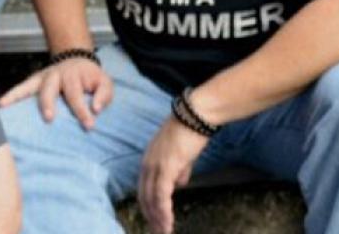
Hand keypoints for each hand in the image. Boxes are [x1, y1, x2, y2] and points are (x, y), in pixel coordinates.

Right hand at [0, 57, 113, 129]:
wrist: (77, 60)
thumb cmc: (91, 78)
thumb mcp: (105, 83)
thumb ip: (103, 95)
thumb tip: (95, 109)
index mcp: (73, 76)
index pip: (76, 95)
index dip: (82, 111)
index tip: (89, 125)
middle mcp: (55, 75)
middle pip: (49, 88)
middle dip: (48, 102)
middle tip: (49, 118)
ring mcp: (42, 77)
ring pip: (29, 86)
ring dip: (18, 96)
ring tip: (5, 105)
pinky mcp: (34, 81)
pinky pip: (21, 87)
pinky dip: (11, 95)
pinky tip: (1, 104)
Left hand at [138, 118, 208, 233]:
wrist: (195, 117)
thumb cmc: (189, 134)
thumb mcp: (181, 156)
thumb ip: (179, 171)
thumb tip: (180, 185)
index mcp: (148, 161)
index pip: (143, 189)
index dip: (148, 207)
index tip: (153, 222)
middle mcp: (147, 164)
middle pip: (144, 197)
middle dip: (150, 217)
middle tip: (157, 232)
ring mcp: (155, 165)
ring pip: (152, 199)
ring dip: (157, 218)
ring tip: (163, 232)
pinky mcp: (166, 167)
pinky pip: (162, 194)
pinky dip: (163, 211)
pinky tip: (167, 223)